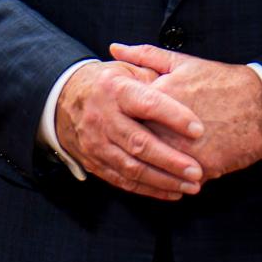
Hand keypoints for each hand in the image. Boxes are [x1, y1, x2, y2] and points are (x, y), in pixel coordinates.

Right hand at [52, 60, 205, 199]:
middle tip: (197, 171)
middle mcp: (103, 118)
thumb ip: (156, 77)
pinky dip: (149, 189)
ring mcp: (96, 143)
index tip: (198, 129)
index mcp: (115, 90)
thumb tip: (186, 91)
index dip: (174, 117)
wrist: (63, 98)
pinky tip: (172, 191)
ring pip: (132, 167)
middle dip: (170, 160)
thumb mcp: (128, 69)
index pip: (147, 104)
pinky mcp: (94, 162)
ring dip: (163, 180)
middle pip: (139, 143)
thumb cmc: (107, 83)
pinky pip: (123, 180)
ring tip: (191, 186)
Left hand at [108, 46, 261, 180]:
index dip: (118, 119)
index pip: (124, 116)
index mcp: (158, 100)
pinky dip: (172, 180)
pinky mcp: (202, 169)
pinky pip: (179, 180)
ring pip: (154, 167)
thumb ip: (144, 56)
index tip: (116, 121)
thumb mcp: (182, 62)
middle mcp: (167, 129)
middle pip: (135, 144)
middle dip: (128, 147)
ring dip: (147, 169)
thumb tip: (114, 49)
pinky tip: (168, 178)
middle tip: (123, 148)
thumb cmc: (222, 82)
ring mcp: (184, 152)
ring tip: (145, 165)